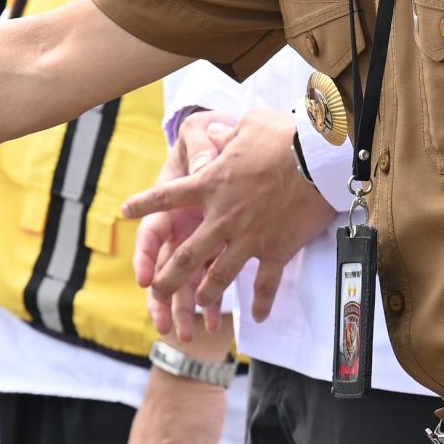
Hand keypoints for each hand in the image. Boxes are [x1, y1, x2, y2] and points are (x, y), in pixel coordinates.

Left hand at [120, 109, 335, 323]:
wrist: (318, 161)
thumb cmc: (284, 138)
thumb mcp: (247, 127)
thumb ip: (223, 136)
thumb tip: (212, 132)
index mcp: (210, 184)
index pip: (167, 196)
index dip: (144, 204)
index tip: (125, 211)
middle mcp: (222, 217)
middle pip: (186, 256)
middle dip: (168, 278)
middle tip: (156, 292)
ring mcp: (247, 238)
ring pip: (219, 276)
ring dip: (206, 295)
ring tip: (199, 307)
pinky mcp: (275, 250)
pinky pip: (265, 284)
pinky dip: (262, 302)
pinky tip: (258, 317)